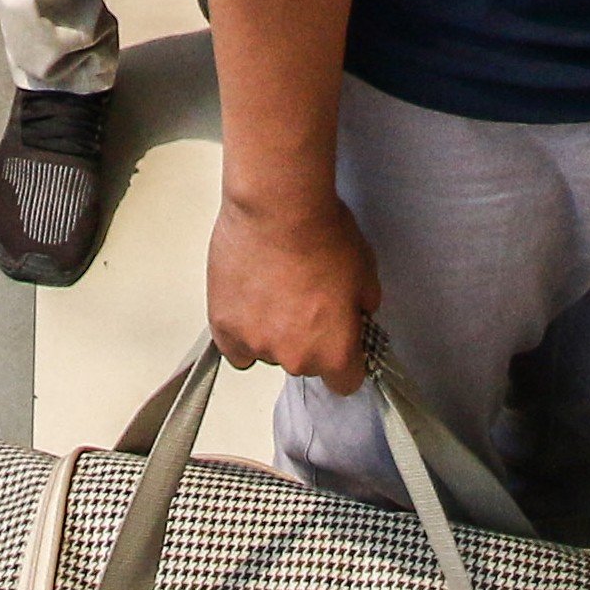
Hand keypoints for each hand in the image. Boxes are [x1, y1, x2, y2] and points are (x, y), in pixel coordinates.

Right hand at [208, 186, 379, 393]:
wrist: (278, 208)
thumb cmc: (323, 234)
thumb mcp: (366, 272)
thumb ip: (362, 307)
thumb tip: (356, 312)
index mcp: (335, 353)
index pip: (345, 382)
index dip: (345, 360)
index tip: (340, 340)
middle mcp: (295, 359)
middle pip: (304, 365)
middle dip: (307, 340)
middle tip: (304, 299)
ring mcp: (255, 345)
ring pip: (267, 352)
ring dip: (271, 330)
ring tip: (272, 289)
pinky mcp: (223, 326)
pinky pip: (234, 345)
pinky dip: (241, 328)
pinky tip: (249, 300)